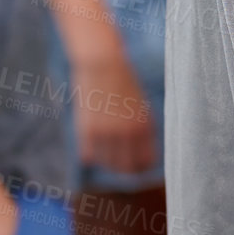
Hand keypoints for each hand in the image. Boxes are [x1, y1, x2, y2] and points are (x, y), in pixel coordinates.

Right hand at [72, 43, 155, 173]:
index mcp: (144, 126)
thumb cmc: (124, 83)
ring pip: (108, 164)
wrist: (103, 64)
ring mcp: (105, 132)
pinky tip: (94, 148)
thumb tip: (144, 155)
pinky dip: (92, 156)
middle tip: (125, 167)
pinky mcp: (86, 130)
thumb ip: (143, 129)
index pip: (147, 161)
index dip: (144, 167)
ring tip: (110, 156)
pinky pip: (89, 156)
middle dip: (128, 170)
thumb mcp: (142, 106)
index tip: (141, 167)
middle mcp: (126, 132)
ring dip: (109, 163)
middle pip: (127, 167)